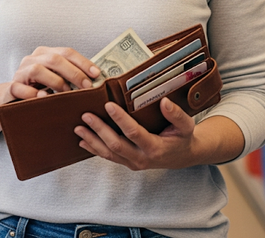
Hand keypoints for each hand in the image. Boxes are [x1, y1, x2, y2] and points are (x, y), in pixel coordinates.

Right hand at [8, 46, 99, 101]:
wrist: (10, 98)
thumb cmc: (38, 88)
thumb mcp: (55, 79)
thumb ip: (70, 77)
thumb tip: (95, 81)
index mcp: (45, 53)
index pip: (67, 52)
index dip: (83, 62)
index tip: (97, 74)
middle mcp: (32, 59)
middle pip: (54, 59)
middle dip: (73, 72)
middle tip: (87, 86)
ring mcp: (20, 72)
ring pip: (37, 69)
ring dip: (55, 81)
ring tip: (67, 93)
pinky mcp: (11, 87)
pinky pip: (20, 88)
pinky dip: (32, 93)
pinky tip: (43, 98)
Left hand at [75, 98, 198, 170]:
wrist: (183, 156)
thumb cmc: (182, 138)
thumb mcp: (186, 125)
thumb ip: (176, 114)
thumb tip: (164, 101)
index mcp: (155, 148)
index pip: (134, 133)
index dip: (120, 119)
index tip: (108, 105)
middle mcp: (142, 158)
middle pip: (116, 145)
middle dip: (99, 130)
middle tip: (86, 115)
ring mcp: (133, 163)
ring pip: (108, 153)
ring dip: (92, 140)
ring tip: (78, 128)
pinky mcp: (128, 163)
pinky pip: (109, 157)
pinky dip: (94, 149)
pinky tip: (83, 141)